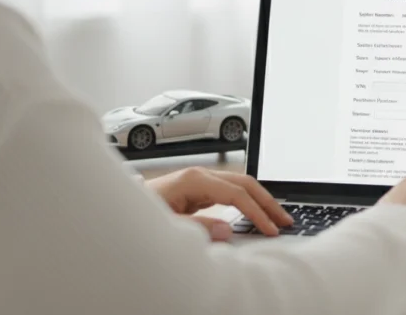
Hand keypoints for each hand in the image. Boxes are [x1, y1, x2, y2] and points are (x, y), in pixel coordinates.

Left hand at [146, 168, 292, 240]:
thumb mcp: (167, 224)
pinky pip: (230, 192)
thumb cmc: (138, 216)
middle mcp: (200, 175)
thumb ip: (198, 227)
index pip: (237, 194)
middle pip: (245, 183)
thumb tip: (226, 229)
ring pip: (240, 184)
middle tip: (285, 220)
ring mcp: (200, 180)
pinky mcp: (198, 188)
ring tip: (277, 217)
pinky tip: (254, 213)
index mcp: (194, 180)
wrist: (119, 210)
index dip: (257, 213)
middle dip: (268, 201)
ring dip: (261, 200)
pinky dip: (247, 202)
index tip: (270, 229)